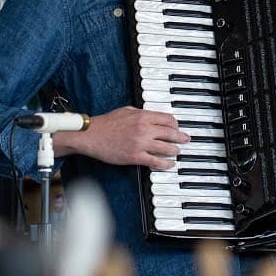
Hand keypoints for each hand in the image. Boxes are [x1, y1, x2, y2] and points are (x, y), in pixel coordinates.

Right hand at [52, 106, 190, 169]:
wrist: (90, 135)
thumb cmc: (105, 123)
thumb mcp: (126, 110)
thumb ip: (142, 113)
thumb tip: (153, 116)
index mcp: (143, 116)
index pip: (169, 120)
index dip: (176, 125)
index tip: (177, 128)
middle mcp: (145, 129)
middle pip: (172, 133)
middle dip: (182, 137)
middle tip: (186, 140)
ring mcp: (141, 143)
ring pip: (167, 147)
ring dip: (175, 150)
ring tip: (177, 151)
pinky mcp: (135, 156)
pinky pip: (156, 161)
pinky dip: (166, 163)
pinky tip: (169, 164)